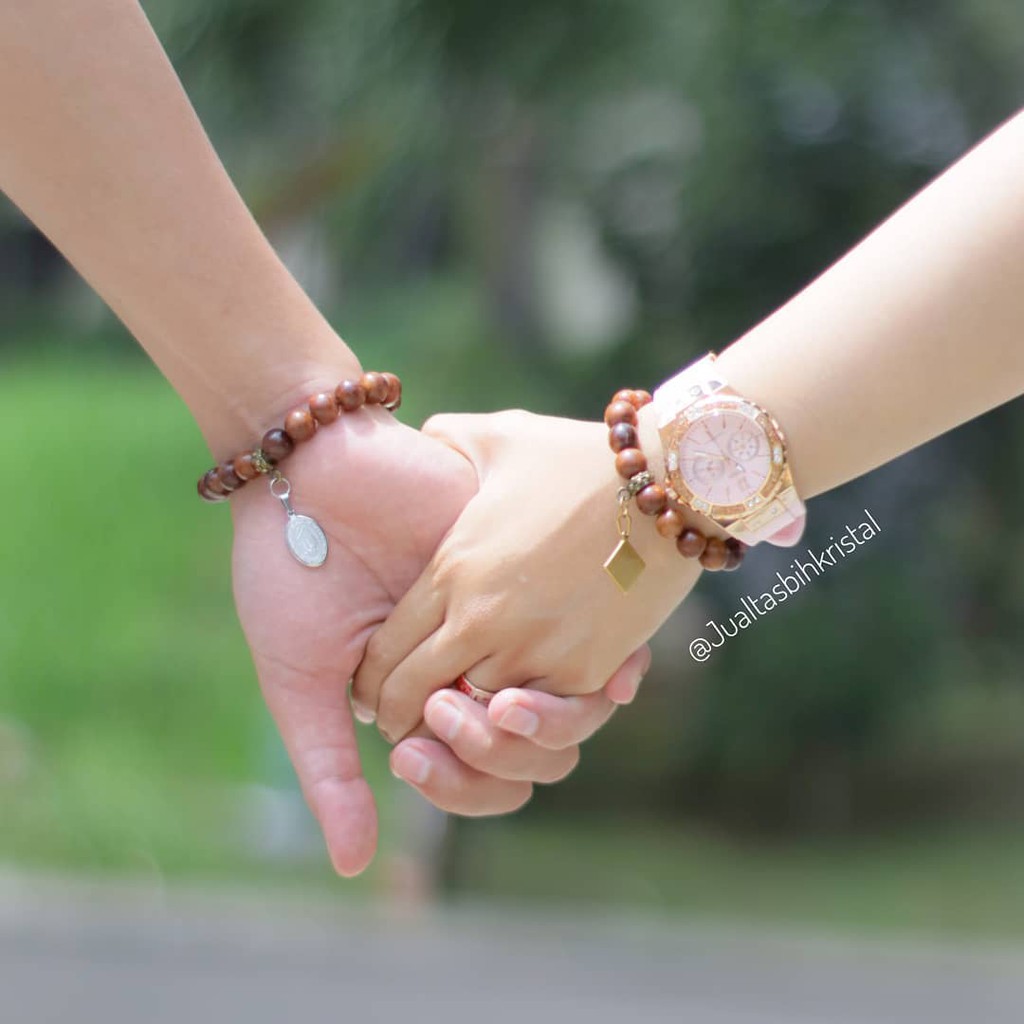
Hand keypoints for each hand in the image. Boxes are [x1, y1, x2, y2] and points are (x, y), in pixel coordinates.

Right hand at [229, 406, 643, 874]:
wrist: (306, 473)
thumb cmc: (290, 577)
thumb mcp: (301, 683)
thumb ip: (331, 772)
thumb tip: (356, 868)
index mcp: (425, 701)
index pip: (476, 777)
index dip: (459, 786)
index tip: (411, 756)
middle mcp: (474, 669)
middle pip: (531, 755)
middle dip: (491, 758)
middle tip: (437, 718)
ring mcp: (509, 622)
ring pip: (567, 708)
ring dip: (538, 723)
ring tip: (484, 699)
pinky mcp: (532, 572)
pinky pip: (591, 639)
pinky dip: (602, 672)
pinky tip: (601, 675)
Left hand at [352, 411, 704, 743]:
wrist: (667, 479)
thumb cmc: (577, 456)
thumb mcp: (499, 436)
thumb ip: (446, 438)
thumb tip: (419, 434)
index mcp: (453, 568)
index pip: (386, 650)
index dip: (370, 680)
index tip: (369, 689)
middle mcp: (484, 618)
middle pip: (414, 694)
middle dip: (396, 716)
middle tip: (393, 724)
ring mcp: (535, 649)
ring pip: (469, 719)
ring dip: (451, 733)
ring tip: (443, 729)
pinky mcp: (586, 670)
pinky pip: (535, 721)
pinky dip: (514, 727)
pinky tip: (501, 720)